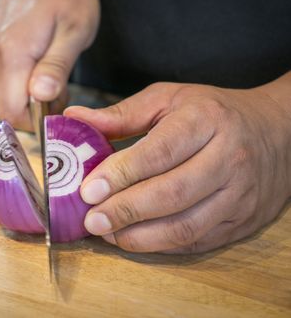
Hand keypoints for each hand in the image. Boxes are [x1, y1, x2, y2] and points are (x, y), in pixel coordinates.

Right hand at [0, 0, 99, 129]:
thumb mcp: (74, 29)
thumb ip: (57, 66)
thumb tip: (42, 97)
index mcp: (13, 56)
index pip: (13, 113)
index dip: (37, 121)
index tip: (58, 110)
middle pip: (11, 112)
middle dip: (40, 111)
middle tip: (61, 87)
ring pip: (10, 103)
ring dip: (34, 100)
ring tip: (52, 73)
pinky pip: (6, 91)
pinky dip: (25, 90)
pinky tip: (39, 70)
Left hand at [65, 74, 290, 253]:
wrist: (275, 130)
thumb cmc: (211, 112)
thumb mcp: (168, 99)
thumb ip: (122, 114)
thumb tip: (74, 118)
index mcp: (206, 121)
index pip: (160, 152)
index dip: (121, 173)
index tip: (88, 189)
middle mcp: (228, 158)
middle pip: (172, 193)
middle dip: (125, 211)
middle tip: (91, 219)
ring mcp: (239, 194)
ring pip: (186, 226)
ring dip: (140, 236)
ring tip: (107, 233)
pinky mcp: (242, 220)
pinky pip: (197, 241)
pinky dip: (161, 245)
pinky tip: (133, 238)